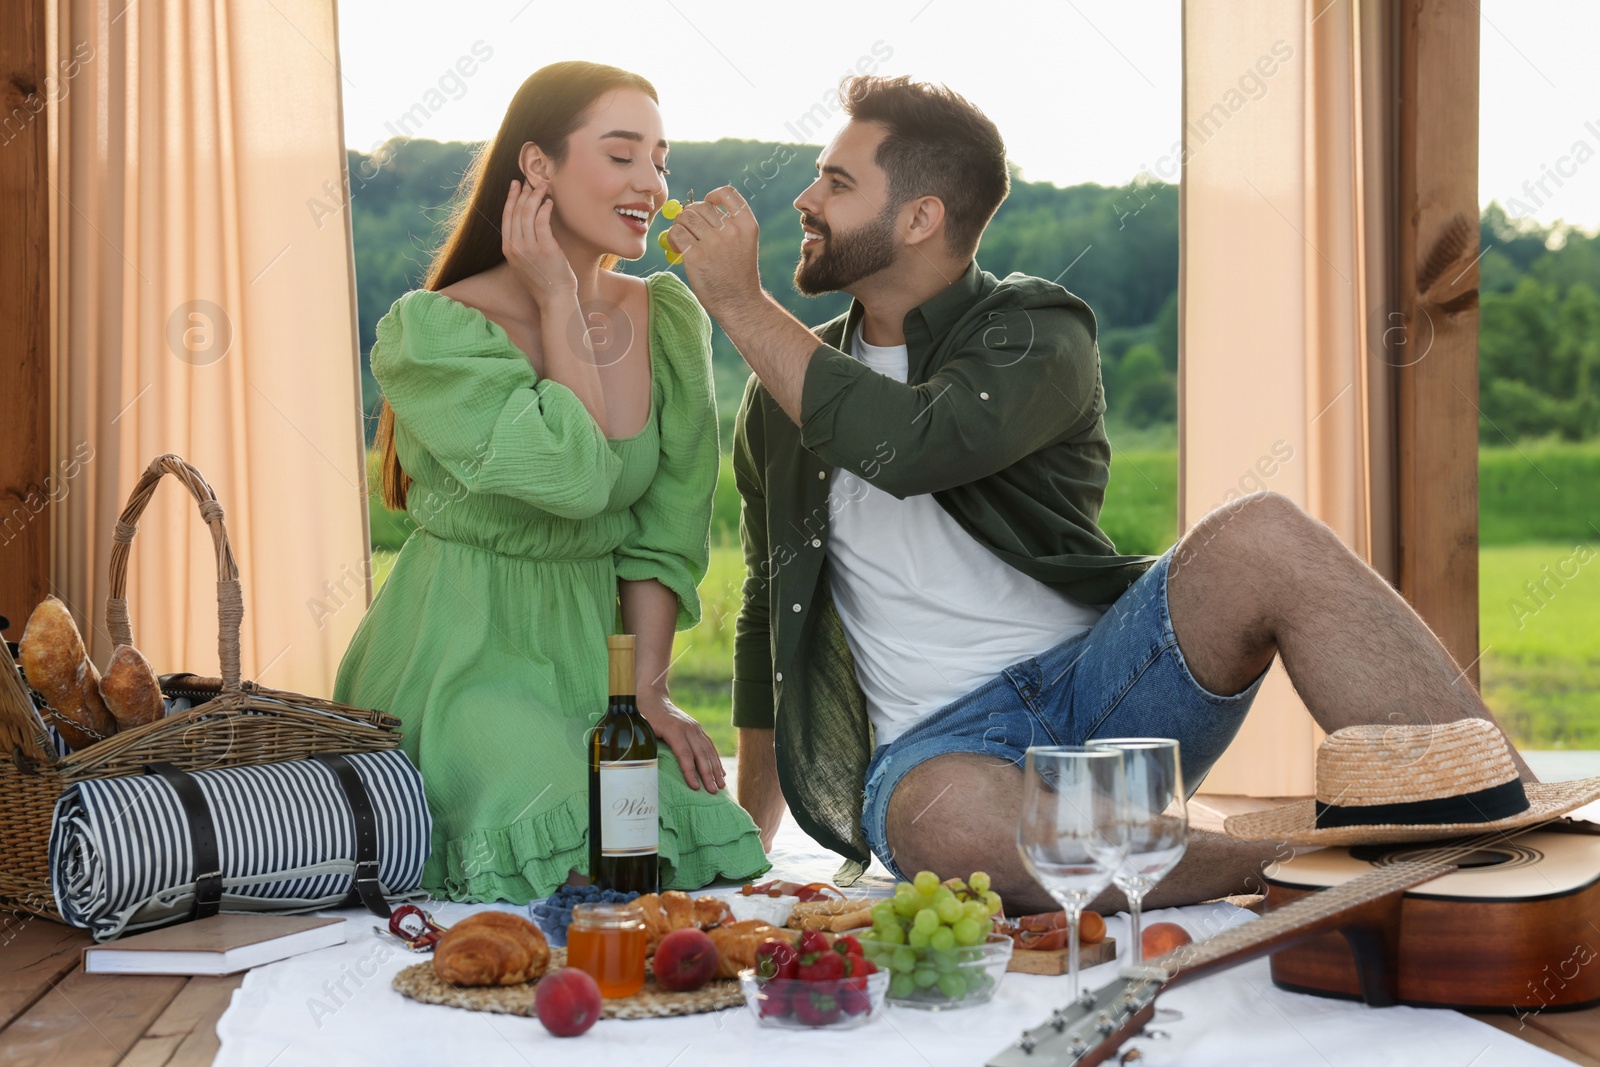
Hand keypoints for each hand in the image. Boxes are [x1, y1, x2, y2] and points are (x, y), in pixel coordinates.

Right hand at [502, 176, 577, 307]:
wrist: (554, 299)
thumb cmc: (543, 282)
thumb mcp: (524, 264)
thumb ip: (521, 246)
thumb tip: (525, 226)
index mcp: (508, 249)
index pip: (506, 217)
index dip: (511, 198)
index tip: (516, 185)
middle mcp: (515, 247)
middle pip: (516, 211)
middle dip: (523, 193)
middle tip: (531, 181)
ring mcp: (529, 248)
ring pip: (528, 213)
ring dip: (535, 196)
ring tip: (543, 187)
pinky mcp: (545, 248)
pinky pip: (542, 221)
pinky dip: (545, 208)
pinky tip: (549, 202)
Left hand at [636, 691, 725, 793]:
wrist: (654, 698)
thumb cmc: (644, 716)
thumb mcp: (643, 729)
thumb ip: (648, 745)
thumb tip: (647, 769)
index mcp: (674, 729)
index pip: (685, 754)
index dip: (690, 772)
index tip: (695, 787)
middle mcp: (688, 728)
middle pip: (700, 754)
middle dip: (708, 774)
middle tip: (713, 792)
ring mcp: (695, 727)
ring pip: (708, 750)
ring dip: (716, 769)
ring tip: (721, 785)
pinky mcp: (698, 728)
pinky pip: (709, 745)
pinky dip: (716, 759)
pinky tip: (721, 772)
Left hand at [664, 186, 763, 316]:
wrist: (739, 303)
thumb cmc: (737, 274)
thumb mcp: (743, 244)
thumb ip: (727, 226)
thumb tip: (690, 210)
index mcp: (746, 225)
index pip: (728, 194)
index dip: (714, 195)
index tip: (709, 203)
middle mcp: (731, 231)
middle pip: (701, 206)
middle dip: (691, 214)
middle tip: (690, 229)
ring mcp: (714, 243)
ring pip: (686, 217)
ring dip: (680, 224)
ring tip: (683, 238)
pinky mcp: (696, 256)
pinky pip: (676, 233)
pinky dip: (673, 237)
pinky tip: (677, 247)